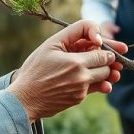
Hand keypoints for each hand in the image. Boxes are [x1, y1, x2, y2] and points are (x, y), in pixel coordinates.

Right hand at [9, 20, 127, 121]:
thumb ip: (75, 33)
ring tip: (105, 68)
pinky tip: (87, 78)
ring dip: (105, 72)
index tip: (102, 45)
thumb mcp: (51, 44)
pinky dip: (95, 82)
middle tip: (108, 55)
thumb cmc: (35, 69)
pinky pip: (94, 88)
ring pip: (104, 78)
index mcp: (76, 62)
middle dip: (108, 59)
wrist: (24, 98)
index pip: (104, 53)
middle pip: (107, 65)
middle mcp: (81, 77)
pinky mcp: (78, 99)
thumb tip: (99, 40)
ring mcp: (81, 90)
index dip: (107, 47)